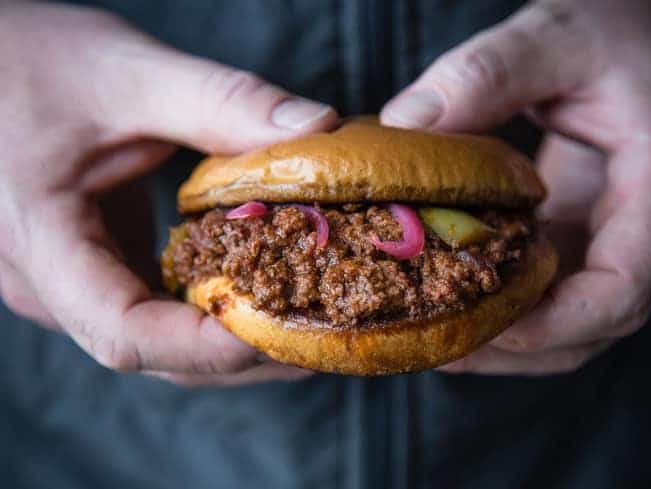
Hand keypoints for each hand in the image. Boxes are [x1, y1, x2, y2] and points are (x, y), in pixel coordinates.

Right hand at [0, 2, 336, 385]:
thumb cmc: (28, 59)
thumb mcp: (127, 72)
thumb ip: (222, 101)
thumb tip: (319, 127)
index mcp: (39, 242)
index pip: (125, 331)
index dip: (209, 345)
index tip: (287, 327)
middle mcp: (49, 283)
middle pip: (156, 353)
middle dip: (245, 355)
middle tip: (328, 337)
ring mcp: (68, 282)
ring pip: (158, 342)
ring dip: (236, 342)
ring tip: (311, 322)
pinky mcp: (91, 267)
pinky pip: (152, 311)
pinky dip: (211, 312)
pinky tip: (263, 291)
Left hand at [381, 0, 650, 374]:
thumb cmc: (631, 32)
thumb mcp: (561, 36)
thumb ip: (488, 73)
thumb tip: (407, 124)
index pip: (621, 291)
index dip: (551, 325)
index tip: (480, 327)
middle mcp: (650, 236)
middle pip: (588, 329)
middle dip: (510, 347)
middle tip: (429, 343)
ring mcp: (620, 244)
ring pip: (569, 326)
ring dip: (502, 341)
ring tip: (427, 333)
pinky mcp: (590, 239)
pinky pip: (553, 296)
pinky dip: (504, 309)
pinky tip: (448, 298)